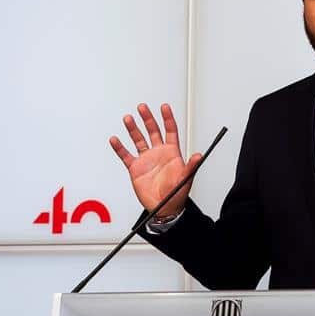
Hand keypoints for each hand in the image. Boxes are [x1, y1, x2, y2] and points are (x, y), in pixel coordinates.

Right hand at [110, 103, 201, 217]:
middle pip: (153, 131)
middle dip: (148, 118)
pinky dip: (120, 148)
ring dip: (133, 129)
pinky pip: (126, 155)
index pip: (170, 131)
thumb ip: (191, 166)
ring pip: (139, 140)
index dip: (167, 118)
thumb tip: (199, 155)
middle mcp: (158, 153)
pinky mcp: (135, 168)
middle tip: (142, 107)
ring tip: (128, 118)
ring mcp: (146, 159)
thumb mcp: (186, 179)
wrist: (164, 208)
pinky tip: (115, 140)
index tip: (164, 107)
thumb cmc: (177, 194)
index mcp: (172, 153)